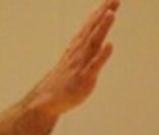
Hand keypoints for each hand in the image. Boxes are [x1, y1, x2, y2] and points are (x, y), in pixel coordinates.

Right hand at [27, 0, 116, 118]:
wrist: (47, 99)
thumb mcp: (74, 58)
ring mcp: (81, 64)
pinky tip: (110, 45)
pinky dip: (102, 55)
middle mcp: (79, 51)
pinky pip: (94, 65)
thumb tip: (90, 33)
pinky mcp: (84, 78)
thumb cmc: (63, 79)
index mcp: (78, 46)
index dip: (101, 11)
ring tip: (111, 13)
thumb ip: (83, 45)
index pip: (91, 25)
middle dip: (104, 13)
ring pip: (93, 42)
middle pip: (93, 28)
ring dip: (102, 28)